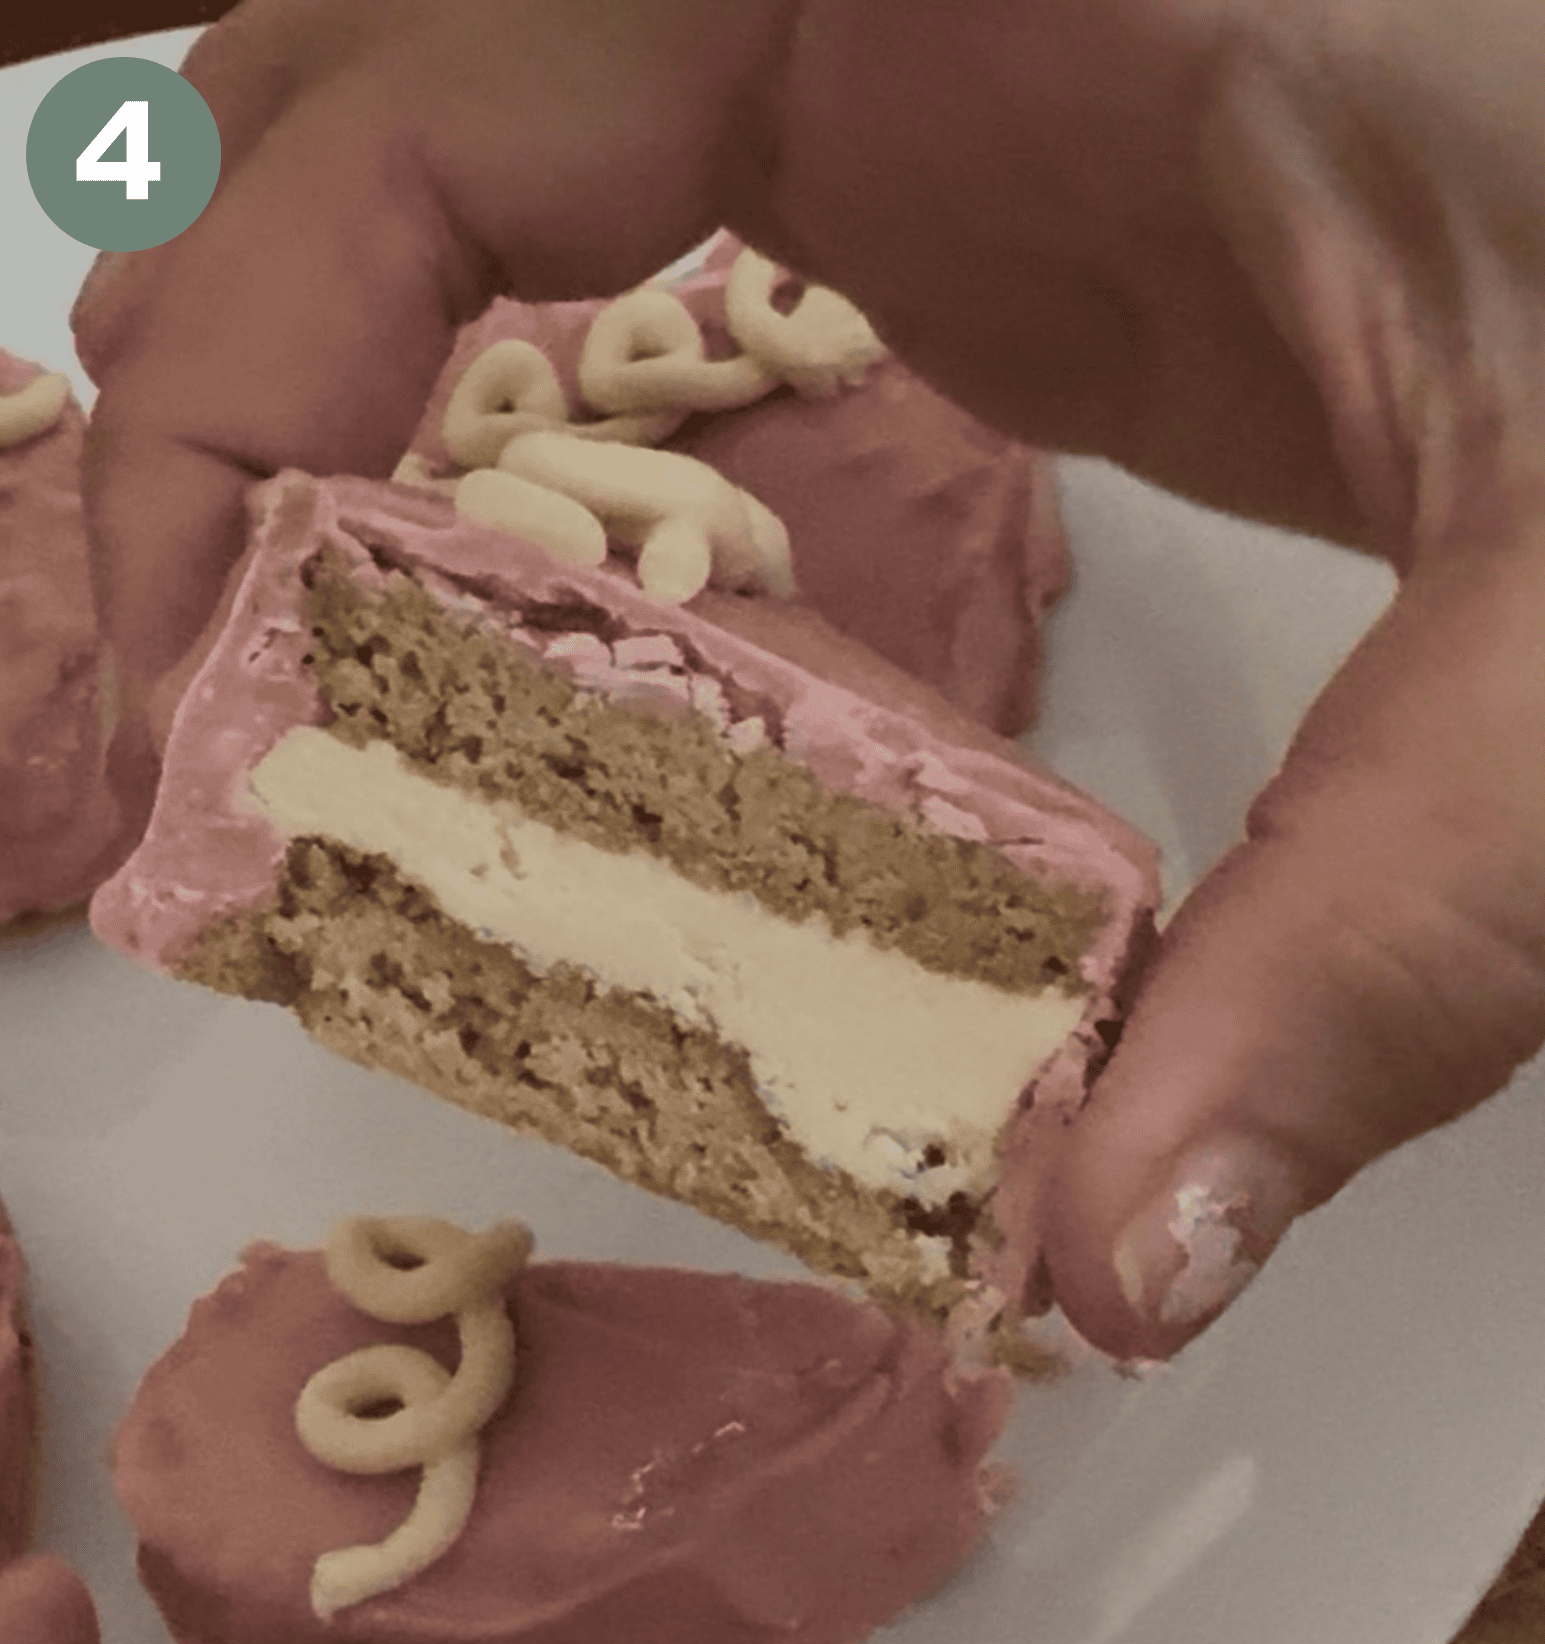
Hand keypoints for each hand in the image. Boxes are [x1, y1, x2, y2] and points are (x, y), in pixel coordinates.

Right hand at [71, 0, 1544, 1359]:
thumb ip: (1369, 934)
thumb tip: (1129, 1261)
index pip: (442, 84)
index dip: (251, 347)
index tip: (209, 644)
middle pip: (385, 85)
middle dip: (233, 366)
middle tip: (205, 690)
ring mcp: (912, 73)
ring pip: (465, 137)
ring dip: (318, 364)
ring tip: (279, 647)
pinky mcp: (951, 178)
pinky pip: (614, 227)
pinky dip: (476, 387)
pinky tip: (485, 588)